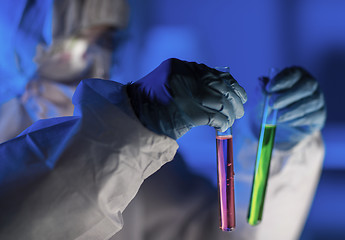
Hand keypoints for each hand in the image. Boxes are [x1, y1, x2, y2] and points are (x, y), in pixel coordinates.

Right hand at [127, 58, 246, 138]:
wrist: (133, 119)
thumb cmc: (152, 104)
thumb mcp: (170, 83)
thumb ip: (191, 81)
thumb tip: (221, 89)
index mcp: (179, 67)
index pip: (214, 73)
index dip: (231, 84)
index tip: (239, 93)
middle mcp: (184, 77)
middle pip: (220, 86)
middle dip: (235, 98)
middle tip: (240, 109)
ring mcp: (186, 95)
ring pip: (221, 102)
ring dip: (231, 112)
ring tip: (233, 118)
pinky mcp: (189, 114)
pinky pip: (215, 117)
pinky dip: (223, 122)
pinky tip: (223, 126)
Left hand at [267, 67, 325, 148]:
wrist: (272, 128)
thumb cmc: (267, 109)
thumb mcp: (260, 102)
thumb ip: (261, 93)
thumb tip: (261, 81)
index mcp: (295, 76)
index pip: (294, 73)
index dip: (282, 80)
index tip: (268, 89)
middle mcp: (310, 84)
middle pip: (307, 86)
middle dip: (287, 96)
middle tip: (272, 104)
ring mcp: (317, 99)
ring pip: (311, 102)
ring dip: (291, 110)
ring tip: (277, 117)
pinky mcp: (320, 115)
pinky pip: (313, 116)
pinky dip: (297, 120)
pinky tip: (286, 122)